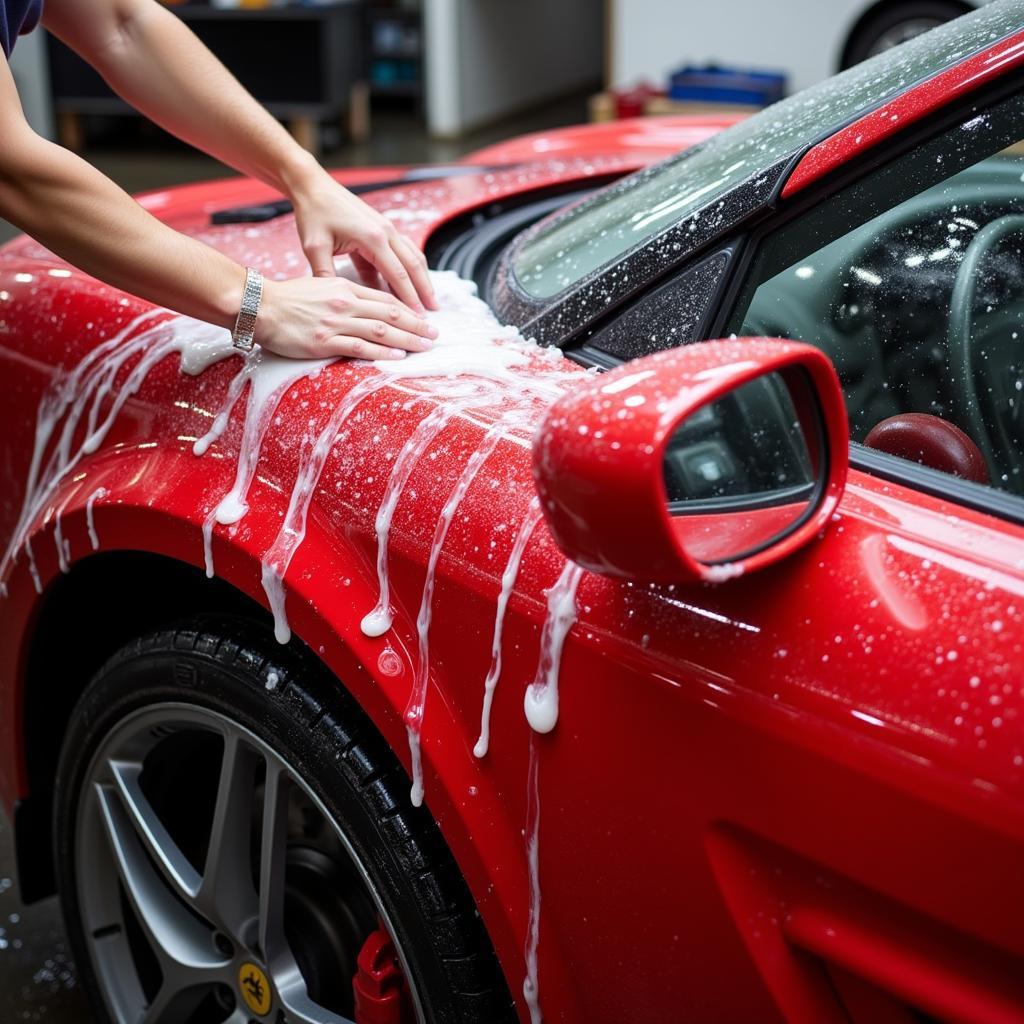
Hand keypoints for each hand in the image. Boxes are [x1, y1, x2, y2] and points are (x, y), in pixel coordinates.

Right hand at [257, 275, 437, 360]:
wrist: (259, 306)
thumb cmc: (287, 299)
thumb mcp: (319, 286)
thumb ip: (343, 295)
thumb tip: (365, 307)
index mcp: (343, 287)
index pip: (383, 299)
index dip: (408, 309)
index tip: (423, 318)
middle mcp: (344, 302)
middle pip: (389, 314)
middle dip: (416, 324)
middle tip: (435, 334)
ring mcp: (335, 322)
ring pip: (380, 330)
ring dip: (407, 339)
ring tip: (425, 346)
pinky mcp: (325, 341)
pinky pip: (360, 347)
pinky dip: (383, 352)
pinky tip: (398, 356)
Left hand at [290, 176, 437, 313]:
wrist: (313, 186)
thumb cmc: (313, 214)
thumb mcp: (314, 247)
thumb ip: (326, 275)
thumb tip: (334, 303)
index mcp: (372, 238)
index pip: (398, 275)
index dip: (409, 298)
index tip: (417, 317)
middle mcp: (386, 232)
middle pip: (414, 265)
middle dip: (425, 290)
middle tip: (434, 311)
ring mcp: (387, 228)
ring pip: (413, 256)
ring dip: (422, 278)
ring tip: (429, 299)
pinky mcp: (382, 227)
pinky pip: (403, 250)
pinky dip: (410, 266)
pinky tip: (410, 281)